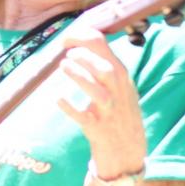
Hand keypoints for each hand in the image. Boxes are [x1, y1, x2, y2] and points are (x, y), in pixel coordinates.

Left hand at [56, 27, 146, 178]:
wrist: (127, 146)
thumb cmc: (116, 109)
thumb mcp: (116, 84)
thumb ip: (100, 64)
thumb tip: (75, 43)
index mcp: (120, 75)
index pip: (105, 49)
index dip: (83, 39)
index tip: (65, 39)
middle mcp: (117, 91)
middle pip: (106, 69)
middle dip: (86, 58)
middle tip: (67, 54)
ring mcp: (108, 110)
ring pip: (98, 92)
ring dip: (80, 77)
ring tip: (63, 66)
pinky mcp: (97, 127)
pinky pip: (84, 117)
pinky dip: (71, 108)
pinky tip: (58, 99)